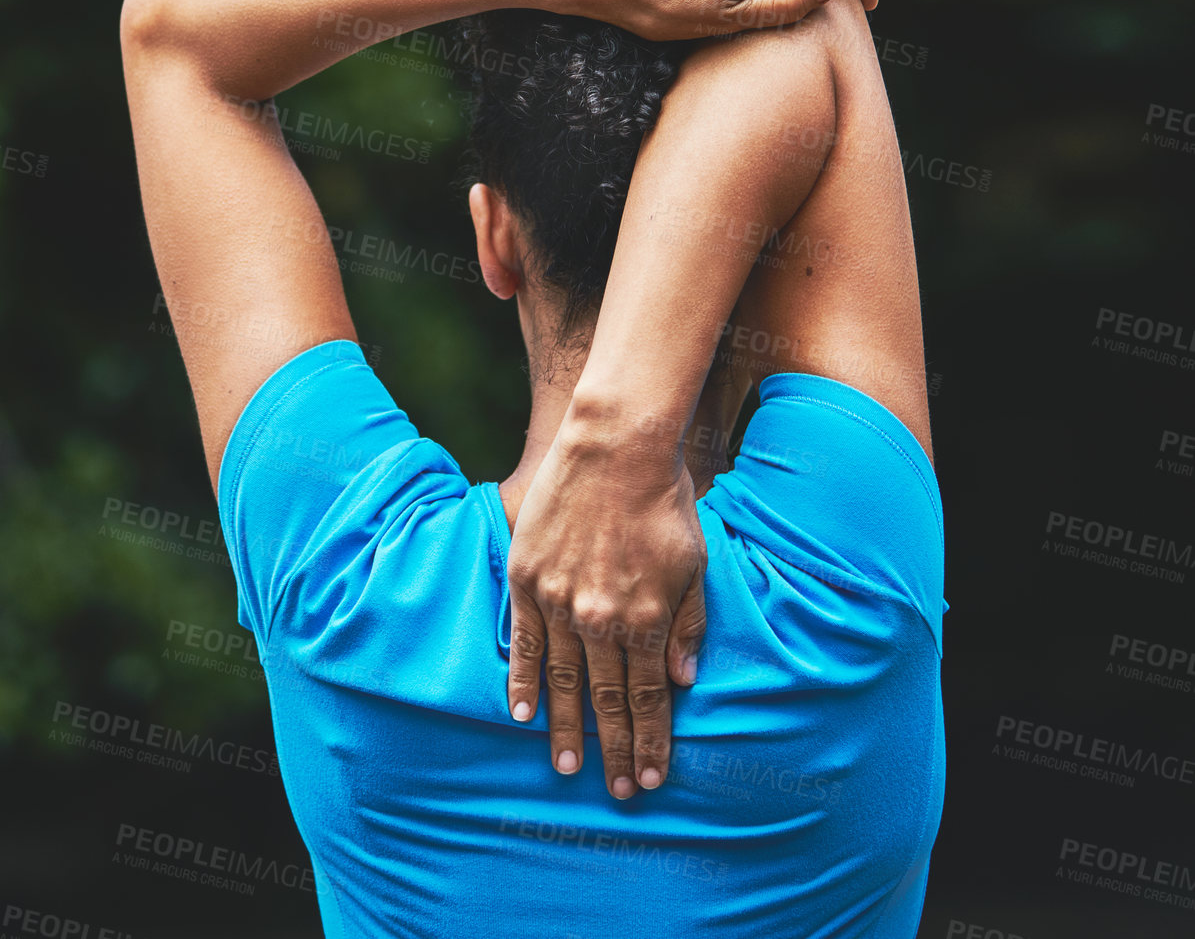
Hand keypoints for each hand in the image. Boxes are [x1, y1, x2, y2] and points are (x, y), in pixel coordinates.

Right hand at [505, 413, 706, 799]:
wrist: (616, 443)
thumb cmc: (664, 498)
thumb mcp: (696, 562)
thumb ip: (687, 625)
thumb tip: (682, 681)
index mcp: (646, 617)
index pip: (649, 696)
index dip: (651, 740)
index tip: (650, 777)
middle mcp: (600, 618)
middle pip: (606, 699)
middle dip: (615, 749)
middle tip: (617, 793)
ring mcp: (558, 600)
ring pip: (562, 680)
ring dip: (567, 729)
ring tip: (570, 767)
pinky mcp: (527, 577)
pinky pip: (523, 642)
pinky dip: (522, 681)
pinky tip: (521, 714)